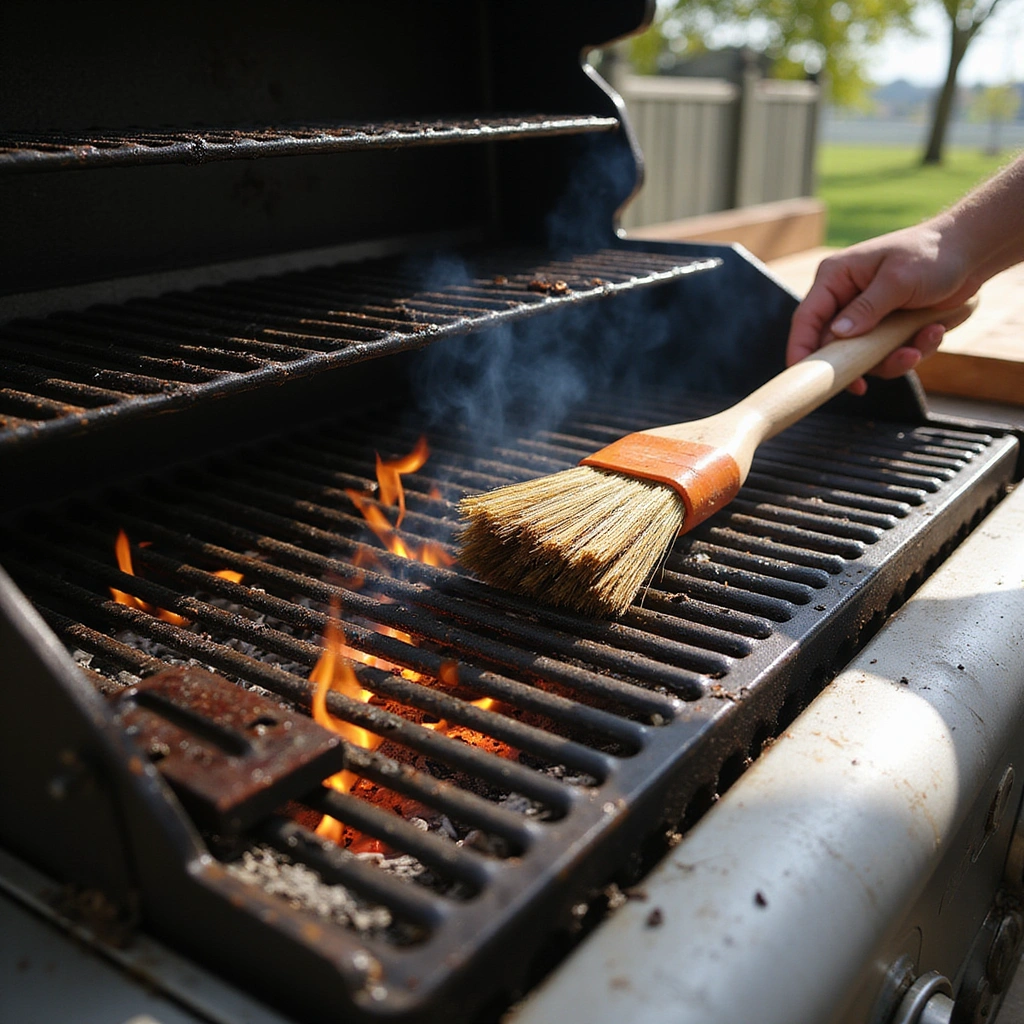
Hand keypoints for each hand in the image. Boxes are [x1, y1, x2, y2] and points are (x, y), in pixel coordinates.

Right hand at [785, 219, 976, 393]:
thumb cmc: (933, 253)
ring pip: (864, 359)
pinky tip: (933, 331)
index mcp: (836, 279)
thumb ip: (866, 309)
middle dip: (861, 362)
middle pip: (833, 347)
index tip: (804, 376)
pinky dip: (914, 351)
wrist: (973, 253)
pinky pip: (890, 357)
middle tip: (880, 373)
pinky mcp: (888, 332)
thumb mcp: (898, 279)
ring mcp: (867, 319)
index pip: (806, 319)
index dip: (801, 349)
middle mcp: (846, 301)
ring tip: (925, 339)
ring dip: (894, 359)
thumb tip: (836, 336)